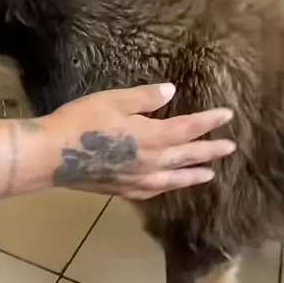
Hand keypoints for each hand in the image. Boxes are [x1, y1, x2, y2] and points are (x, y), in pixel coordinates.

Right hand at [42, 83, 235, 199]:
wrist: (53, 155)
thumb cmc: (82, 122)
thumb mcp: (114, 100)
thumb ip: (145, 98)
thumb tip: (171, 91)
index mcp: (152, 137)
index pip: (189, 128)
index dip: (209, 121)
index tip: (228, 115)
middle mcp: (152, 162)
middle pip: (188, 156)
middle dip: (210, 151)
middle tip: (230, 148)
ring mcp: (138, 180)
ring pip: (175, 179)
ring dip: (194, 175)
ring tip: (209, 174)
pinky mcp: (123, 190)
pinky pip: (154, 191)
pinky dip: (168, 187)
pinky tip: (168, 186)